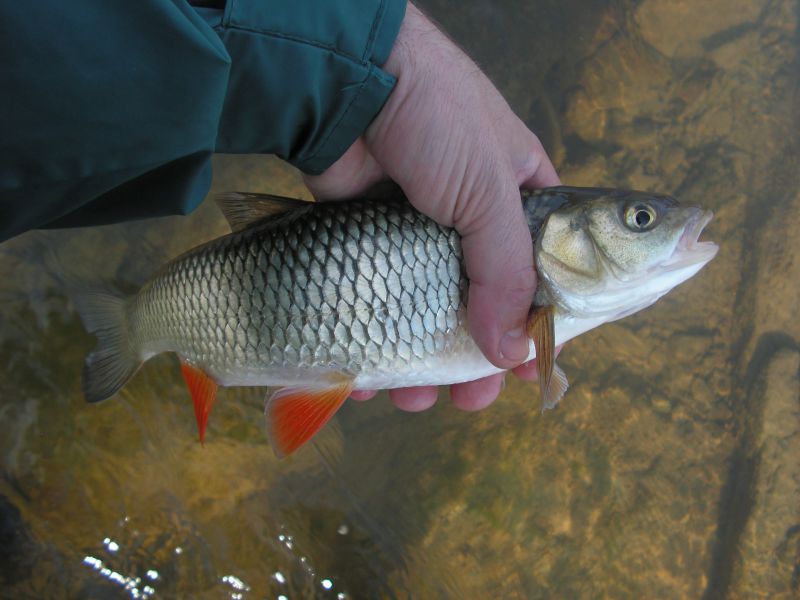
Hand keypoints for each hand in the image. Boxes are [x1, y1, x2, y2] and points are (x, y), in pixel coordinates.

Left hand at [304, 3, 559, 411]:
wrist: (351, 80)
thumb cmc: (440, 121)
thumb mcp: (492, 194)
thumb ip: (507, 275)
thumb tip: (514, 353)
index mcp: (522, 200)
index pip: (546, 273)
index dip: (540, 322)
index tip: (531, 367)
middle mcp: (472, 219)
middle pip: (482, 304)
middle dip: (474, 355)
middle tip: (471, 398)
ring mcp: (416, 233)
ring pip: (424, 311)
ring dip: (421, 360)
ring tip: (412, 398)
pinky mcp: (367, 241)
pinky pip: (375, 304)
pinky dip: (373, 338)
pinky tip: (370, 376)